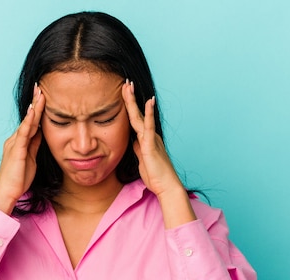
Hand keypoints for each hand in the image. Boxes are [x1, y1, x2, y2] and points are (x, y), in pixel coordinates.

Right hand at [0, 84, 44, 213]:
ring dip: (34, 107)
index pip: (31, 122)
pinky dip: (29, 121)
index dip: (37, 109)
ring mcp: (14, 144)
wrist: (7, 193)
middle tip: (41, 87)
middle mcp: (15, 139)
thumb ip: (35, 145)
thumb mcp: (31, 159)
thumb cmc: (18, 179)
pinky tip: (34, 111)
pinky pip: (24, 133)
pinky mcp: (16, 150)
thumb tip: (42, 133)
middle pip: (28, 118)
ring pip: (27, 122)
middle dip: (35, 102)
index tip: (43, 95)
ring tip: (40, 93)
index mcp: (19, 142)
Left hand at [122, 80, 196, 226]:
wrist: (166, 186)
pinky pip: (149, 127)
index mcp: (146, 139)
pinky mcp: (151, 145)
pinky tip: (149, 102)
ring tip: (129, 86)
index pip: (135, 120)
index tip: (123, 94)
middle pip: (137, 114)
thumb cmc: (155, 175)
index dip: (129, 107)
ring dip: (134, 101)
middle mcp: (149, 136)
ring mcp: (151, 139)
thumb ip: (138, 149)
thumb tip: (133, 142)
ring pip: (140, 117)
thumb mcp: (142, 160)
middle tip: (125, 83)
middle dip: (130, 98)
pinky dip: (149, 113)